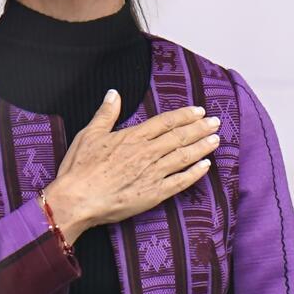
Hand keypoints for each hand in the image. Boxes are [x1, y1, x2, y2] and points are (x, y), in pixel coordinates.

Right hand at [40, 92, 218, 243]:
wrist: (77, 199)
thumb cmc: (79, 169)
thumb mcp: (89, 134)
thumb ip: (106, 114)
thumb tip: (114, 94)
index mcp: (133, 137)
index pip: (165, 122)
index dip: (184, 116)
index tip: (199, 111)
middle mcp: (147, 153)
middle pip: (179, 137)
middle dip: (200, 129)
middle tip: (216, 122)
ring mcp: (153, 174)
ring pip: (184, 156)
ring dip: (202, 147)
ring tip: (216, 139)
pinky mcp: (154, 194)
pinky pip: (180, 182)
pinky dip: (195, 173)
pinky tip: (205, 166)